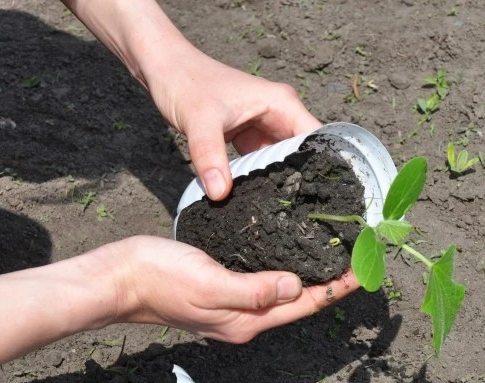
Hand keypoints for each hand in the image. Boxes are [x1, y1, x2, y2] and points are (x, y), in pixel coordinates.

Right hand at [109, 236, 356, 342]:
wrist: (118, 278)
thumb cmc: (159, 280)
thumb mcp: (210, 284)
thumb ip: (254, 290)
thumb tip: (296, 287)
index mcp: (247, 322)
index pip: (304, 305)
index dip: (336, 288)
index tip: (363, 268)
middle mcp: (245, 319)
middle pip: (299, 302)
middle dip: (330, 282)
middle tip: (357, 256)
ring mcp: (232, 306)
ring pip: (283, 291)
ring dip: (309, 274)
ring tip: (333, 253)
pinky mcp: (221, 288)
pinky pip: (263, 280)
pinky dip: (284, 267)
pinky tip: (290, 251)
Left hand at [143, 45, 320, 200]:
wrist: (162, 68)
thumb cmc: (185, 83)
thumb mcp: (199, 121)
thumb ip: (210, 157)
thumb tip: (220, 194)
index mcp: (282, 104)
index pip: (316, 139)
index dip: (321, 166)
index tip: (317, 196)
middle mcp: (279, 114)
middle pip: (302, 154)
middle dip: (300, 180)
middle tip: (298, 211)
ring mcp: (265, 126)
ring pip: (282, 161)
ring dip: (279, 182)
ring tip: (281, 210)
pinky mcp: (249, 136)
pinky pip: (261, 163)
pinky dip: (259, 179)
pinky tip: (257, 198)